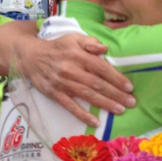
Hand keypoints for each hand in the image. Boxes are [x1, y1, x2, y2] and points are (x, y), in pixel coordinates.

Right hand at [13, 34, 135, 126]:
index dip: (116, 78)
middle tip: (131, 102)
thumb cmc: (56, 48)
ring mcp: (63, 83)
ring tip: (120, 110)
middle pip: (97, 84)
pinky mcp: (54, 94)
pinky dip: (83, 115)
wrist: (30, 57)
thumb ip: (89, 42)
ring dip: (105, 104)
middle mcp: (71, 70)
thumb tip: (105, 48)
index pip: (101, 68)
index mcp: (78, 55)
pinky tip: (95, 122)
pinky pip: (70, 106)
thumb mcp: (72, 38)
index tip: (129, 87)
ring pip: (87, 95)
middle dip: (116, 94)